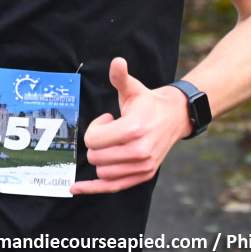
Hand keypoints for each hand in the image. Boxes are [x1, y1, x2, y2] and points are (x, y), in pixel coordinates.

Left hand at [71, 57, 189, 194]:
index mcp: (133, 130)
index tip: (107, 119)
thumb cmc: (147, 102)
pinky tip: (76, 188)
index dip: (95, 128)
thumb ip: (120, 77)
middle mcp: (139, 151)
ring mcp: (142, 166)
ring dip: (102, 157)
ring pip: (102, 171)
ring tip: (115, 142)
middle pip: (95, 157)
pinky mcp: (143, 175)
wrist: (174, 117)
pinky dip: (93, 189)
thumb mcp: (133, 88)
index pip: (94, 140)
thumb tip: (117, 62)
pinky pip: (112, 187)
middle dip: (96, 143)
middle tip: (111, 130)